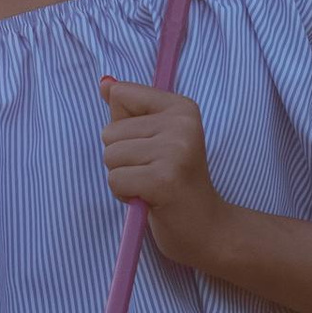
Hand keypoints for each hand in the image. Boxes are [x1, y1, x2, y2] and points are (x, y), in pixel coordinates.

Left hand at [99, 78, 229, 270]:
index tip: (151, 147)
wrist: (207, 228)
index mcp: (181, 107)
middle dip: (121, 159)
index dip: (123, 129)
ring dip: (123, 177)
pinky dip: (124, 194)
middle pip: (110, 131)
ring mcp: (175, 151)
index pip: (121, 96)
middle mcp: (182, 123)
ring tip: (150, 185)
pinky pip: (115, 180)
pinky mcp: (164, 179)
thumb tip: (104, 84)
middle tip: (152, 173)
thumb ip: (129, 109)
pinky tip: (149, 199)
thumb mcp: (156, 138)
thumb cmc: (174, 182)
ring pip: (110, 156)